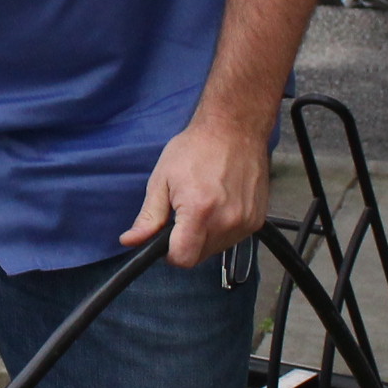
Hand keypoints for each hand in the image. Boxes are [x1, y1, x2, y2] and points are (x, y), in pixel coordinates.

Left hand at [120, 118, 271, 268]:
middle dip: (186, 242)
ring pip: (216, 249)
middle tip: (184, 214)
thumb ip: (148, 217)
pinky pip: (233, 238)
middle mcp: (226, 221)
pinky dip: (223, 229)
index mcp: (199, 212)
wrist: (235, 129)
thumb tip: (130, 241)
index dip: (170, 253)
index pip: (183, 259)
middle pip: (199, 256)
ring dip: (205, 237)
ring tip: (203, 205)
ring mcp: (245, 221)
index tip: (167, 238)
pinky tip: (219, 204)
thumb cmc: (195, 148)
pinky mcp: (256, 220)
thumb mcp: (162, 179)